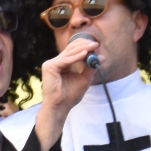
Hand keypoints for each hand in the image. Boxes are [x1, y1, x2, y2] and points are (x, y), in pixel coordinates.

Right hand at [33, 36, 100, 150]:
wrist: (61, 106)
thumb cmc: (70, 96)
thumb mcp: (84, 79)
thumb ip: (90, 67)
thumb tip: (102, 57)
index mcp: (62, 64)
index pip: (73, 50)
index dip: (84, 46)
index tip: (97, 45)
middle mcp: (56, 62)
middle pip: (71, 49)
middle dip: (84, 45)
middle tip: (96, 44)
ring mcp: (51, 64)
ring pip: (69, 53)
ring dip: (82, 49)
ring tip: (93, 47)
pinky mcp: (49, 67)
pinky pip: (65, 60)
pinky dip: (76, 57)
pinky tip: (85, 54)